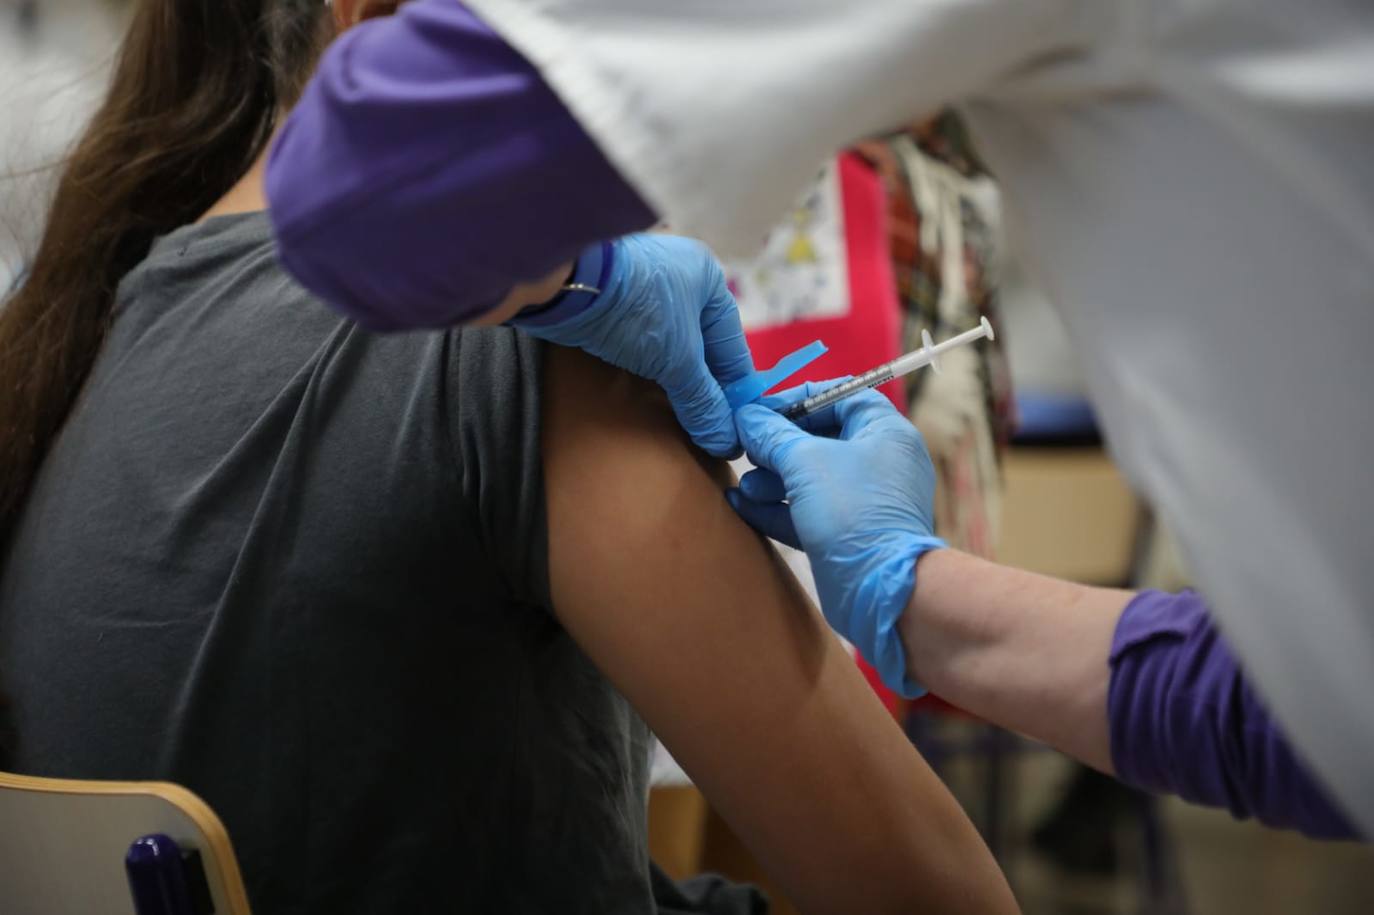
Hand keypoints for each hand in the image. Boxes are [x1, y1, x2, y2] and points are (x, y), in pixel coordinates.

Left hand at [519, 234, 753, 456]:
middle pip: (700, 347)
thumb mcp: (679, 360)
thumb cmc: (638, 311)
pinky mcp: (613, 302)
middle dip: (702, 388)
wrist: (566, 283)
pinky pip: (642, 342)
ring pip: (670, 346)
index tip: (736, 427)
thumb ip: (704, 401)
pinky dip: (648, 369)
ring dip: (673, 381)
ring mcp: (645, 287)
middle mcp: (680, 278)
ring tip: (679, 419)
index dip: (735, 390)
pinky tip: (648, 396)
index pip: (732, 345)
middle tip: (706, 428)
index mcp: (708, 279)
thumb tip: (725, 440)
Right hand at [727, 382, 944, 695]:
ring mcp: (864, 501)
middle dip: (779, 444)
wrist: (880, 588)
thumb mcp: (805, 462)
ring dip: (773, 478)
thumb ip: (773, 435)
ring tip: (743, 484)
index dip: (800, 399)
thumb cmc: (852, 511)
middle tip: (746, 448)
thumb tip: (747, 417)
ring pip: (811, 479)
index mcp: (885, 433)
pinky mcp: (847, 535)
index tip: (762, 410)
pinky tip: (740, 505)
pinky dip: (777, 507)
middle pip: (822, 439)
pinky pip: (808, 511)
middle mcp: (880, 463)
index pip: (842, 398)